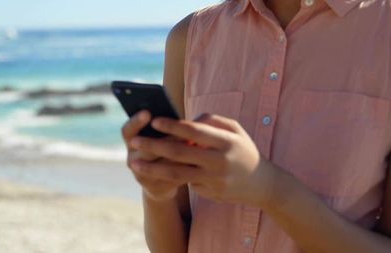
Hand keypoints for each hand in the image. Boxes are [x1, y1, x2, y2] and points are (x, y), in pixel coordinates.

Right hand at [121, 110, 188, 200]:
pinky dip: (183, 168)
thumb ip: (167, 127)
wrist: (162, 181)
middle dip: (168, 139)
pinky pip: (169, 177)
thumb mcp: (160, 136)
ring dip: (177, 155)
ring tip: (194, 145)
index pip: (128, 130)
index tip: (148, 112)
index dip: (136, 121)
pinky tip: (197, 161)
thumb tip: (194, 117)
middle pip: (146, 148)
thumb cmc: (165, 148)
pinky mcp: (154, 187)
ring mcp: (140, 175)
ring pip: (160, 164)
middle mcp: (131, 158)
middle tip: (184, 132)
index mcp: (131, 141)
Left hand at [128, 113, 277, 206]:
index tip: (154, 121)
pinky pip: (185, 181)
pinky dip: (169, 176)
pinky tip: (153, 172)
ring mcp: (213, 179)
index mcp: (225, 141)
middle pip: (179, 153)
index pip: (194, 131)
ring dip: (152, 169)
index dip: (172, 126)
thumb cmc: (242, 149)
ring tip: (134, 164)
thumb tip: (186, 120)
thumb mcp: (234, 129)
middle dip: (153, 147)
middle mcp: (219, 161)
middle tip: (134, 142)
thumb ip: (211, 120)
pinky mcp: (208, 192)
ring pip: (176, 173)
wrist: (260, 183)